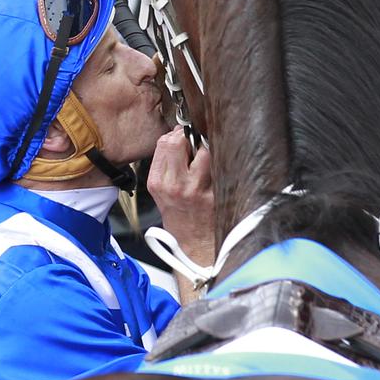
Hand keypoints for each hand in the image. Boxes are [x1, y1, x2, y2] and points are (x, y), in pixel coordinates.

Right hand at [148, 127, 214, 267]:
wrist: (194, 244)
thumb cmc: (179, 216)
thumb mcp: (161, 192)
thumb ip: (166, 164)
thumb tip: (177, 136)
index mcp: (158, 182)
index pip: (164, 143)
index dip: (176, 135)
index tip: (183, 136)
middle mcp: (175, 184)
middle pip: (180, 141)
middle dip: (189, 137)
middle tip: (196, 142)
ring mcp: (196, 189)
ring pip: (204, 150)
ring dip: (208, 148)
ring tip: (208, 157)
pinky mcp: (215, 194)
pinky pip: (220, 166)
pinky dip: (221, 162)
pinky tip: (220, 168)